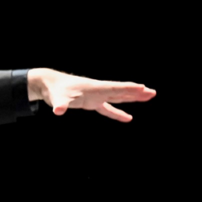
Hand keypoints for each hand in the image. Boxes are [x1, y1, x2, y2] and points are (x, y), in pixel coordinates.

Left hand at [28, 68, 155, 121]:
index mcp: (94, 88)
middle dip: (136, 92)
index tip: (143, 88)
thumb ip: (60, 105)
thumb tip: (58, 111)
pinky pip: (108, 108)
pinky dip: (118, 113)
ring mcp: (96, 96)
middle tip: (152, 93)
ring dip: (132, 98)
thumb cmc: (55, 90)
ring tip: (147, 97)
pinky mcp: (91, 102)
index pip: (115, 88)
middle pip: (121, 91)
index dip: (129, 88)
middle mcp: (98, 90)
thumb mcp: (57, 99)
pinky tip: (128, 118)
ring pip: (118, 97)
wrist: (49, 84)